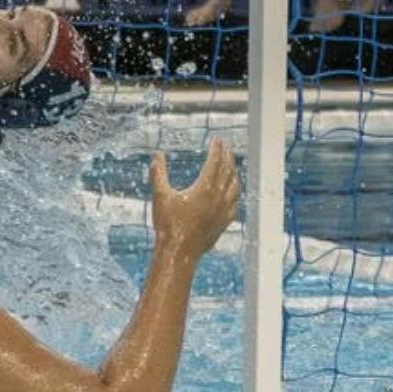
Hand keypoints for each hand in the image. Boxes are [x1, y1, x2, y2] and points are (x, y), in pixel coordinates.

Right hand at [149, 138, 240, 261]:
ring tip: (231, 165)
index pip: (215, 163)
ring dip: (234, 172)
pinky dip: (236, 192)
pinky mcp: (224, 222)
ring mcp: (223, 211)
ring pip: (234, 186)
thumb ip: (158, 173)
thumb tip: (156, 156)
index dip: (216, 149)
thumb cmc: (168, 225)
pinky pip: (235, 202)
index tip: (217, 140)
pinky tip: (233, 191)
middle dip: (227, 157)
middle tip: (225, 147)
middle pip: (228, 171)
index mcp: (204, 189)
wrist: (178, 251)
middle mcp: (218, 198)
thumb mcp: (159, 196)